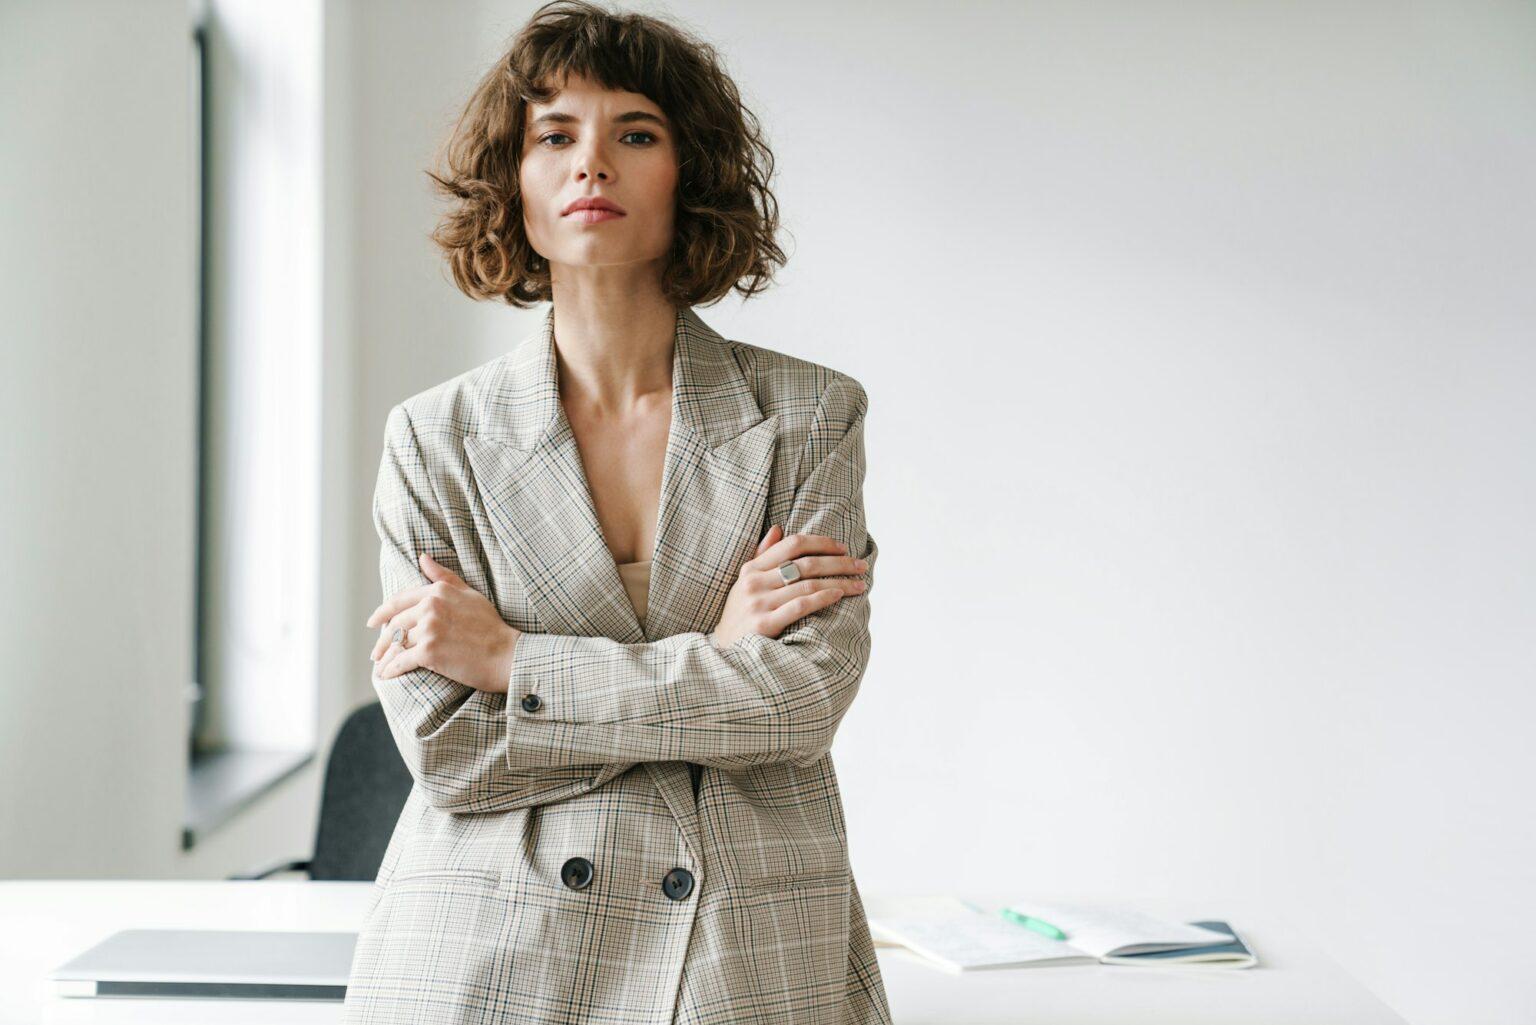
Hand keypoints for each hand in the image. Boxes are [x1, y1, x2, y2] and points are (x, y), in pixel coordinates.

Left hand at [367, 553, 521, 693]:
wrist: (506, 654)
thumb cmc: (491, 626)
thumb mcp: (470, 594)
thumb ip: (444, 577)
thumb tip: (422, 557)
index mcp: (438, 591)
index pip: (399, 601)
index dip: (382, 613)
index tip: (373, 623)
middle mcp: (430, 607)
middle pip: (394, 624)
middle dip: (382, 640)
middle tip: (376, 652)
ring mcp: (429, 629)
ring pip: (396, 644)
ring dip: (385, 657)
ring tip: (380, 665)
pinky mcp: (429, 652)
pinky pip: (401, 661)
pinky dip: (391, 669)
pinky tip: (386, 675)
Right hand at [711, 525, 867, 646]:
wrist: (722, 651)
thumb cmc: (740, 616)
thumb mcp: (744, 583)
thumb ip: (762, 556)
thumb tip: (778, 528)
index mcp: (751, 568)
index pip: (793, 544)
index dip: (822, 542)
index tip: (843, 547)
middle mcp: (754, 582)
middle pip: (806, 563)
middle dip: (839, 562)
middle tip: (861, 565)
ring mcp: (759, 603)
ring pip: (808, 584)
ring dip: (839, 582)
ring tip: (859, 584)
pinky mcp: (765, 624)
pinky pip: (800, 606)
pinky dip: (823, 598)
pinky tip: (839, 596)